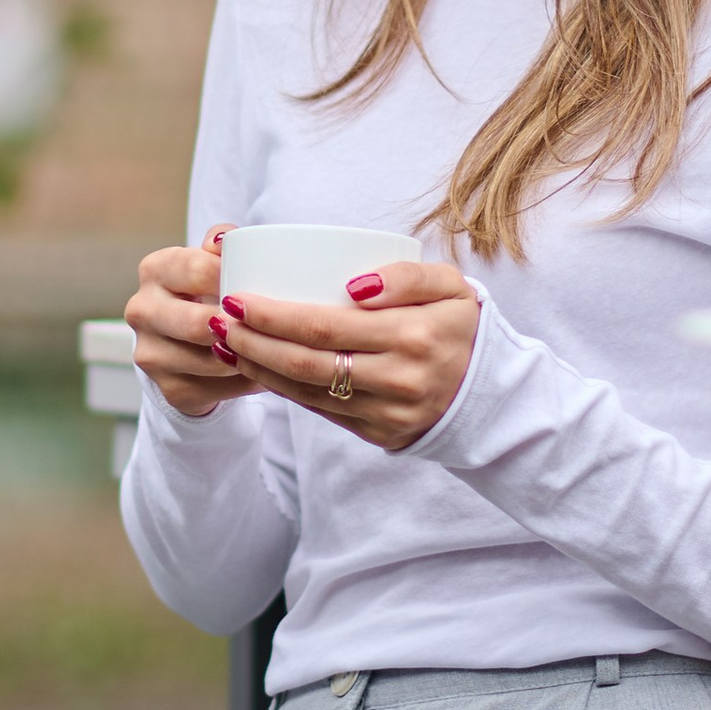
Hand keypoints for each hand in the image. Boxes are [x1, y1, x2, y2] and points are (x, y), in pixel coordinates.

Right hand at [128, 232, 256, 417]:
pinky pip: (219, 389)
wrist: (187, 344)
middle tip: (269, 325)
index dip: (233, 277)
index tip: (260, 283)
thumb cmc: (207, 292)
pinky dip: (247, 381)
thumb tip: (224, 240)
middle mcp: (142, 310)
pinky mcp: (168, 388)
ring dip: (248, 357)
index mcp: (154, 270)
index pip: (196, 268)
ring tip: (276, 348)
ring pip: (212, 361)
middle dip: (237, 326)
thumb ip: (222, 245)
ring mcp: (150, 353)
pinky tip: (263, 370)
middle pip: (196, 323)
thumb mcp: (212, 263)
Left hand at [210, 257, 480, 454]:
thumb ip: (407, 274)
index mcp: (413, 336)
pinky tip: (260, 369)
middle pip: (306, 361)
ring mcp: (388, 413)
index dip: (273, 315)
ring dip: (259, 368)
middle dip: (253, 340)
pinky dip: (284, 390)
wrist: (491, 392)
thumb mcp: (451, 285)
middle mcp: (399, 379)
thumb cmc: (460, 325)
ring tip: (227, 343)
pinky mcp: (379, 435)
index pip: (325, 326)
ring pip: (307, 392)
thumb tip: (354, 285)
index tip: (237, 297)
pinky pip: (321, 412)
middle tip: (219, 319)